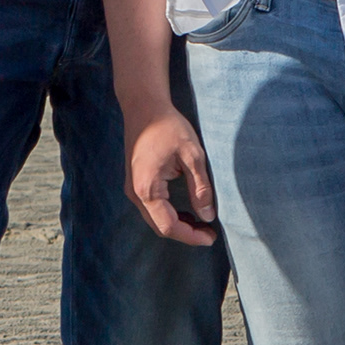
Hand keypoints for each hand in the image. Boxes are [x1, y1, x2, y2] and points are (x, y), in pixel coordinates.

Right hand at [122, 101, 218, 245]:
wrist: (144, 107)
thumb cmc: (168, 127)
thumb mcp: (192, 155)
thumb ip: (200, 188)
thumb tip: (208, 216)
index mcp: (147, 189)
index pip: (168, 226)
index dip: (191, 236)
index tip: (212, 237)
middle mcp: (135, 193)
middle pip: (159, 227)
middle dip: (185, 233)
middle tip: (210, 232)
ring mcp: (132, 189)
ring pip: (155, 219)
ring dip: (177, 224)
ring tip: (202, 222)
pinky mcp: (135, 184)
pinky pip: (152, 208)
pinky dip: (169, 214)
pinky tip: (187, 211)